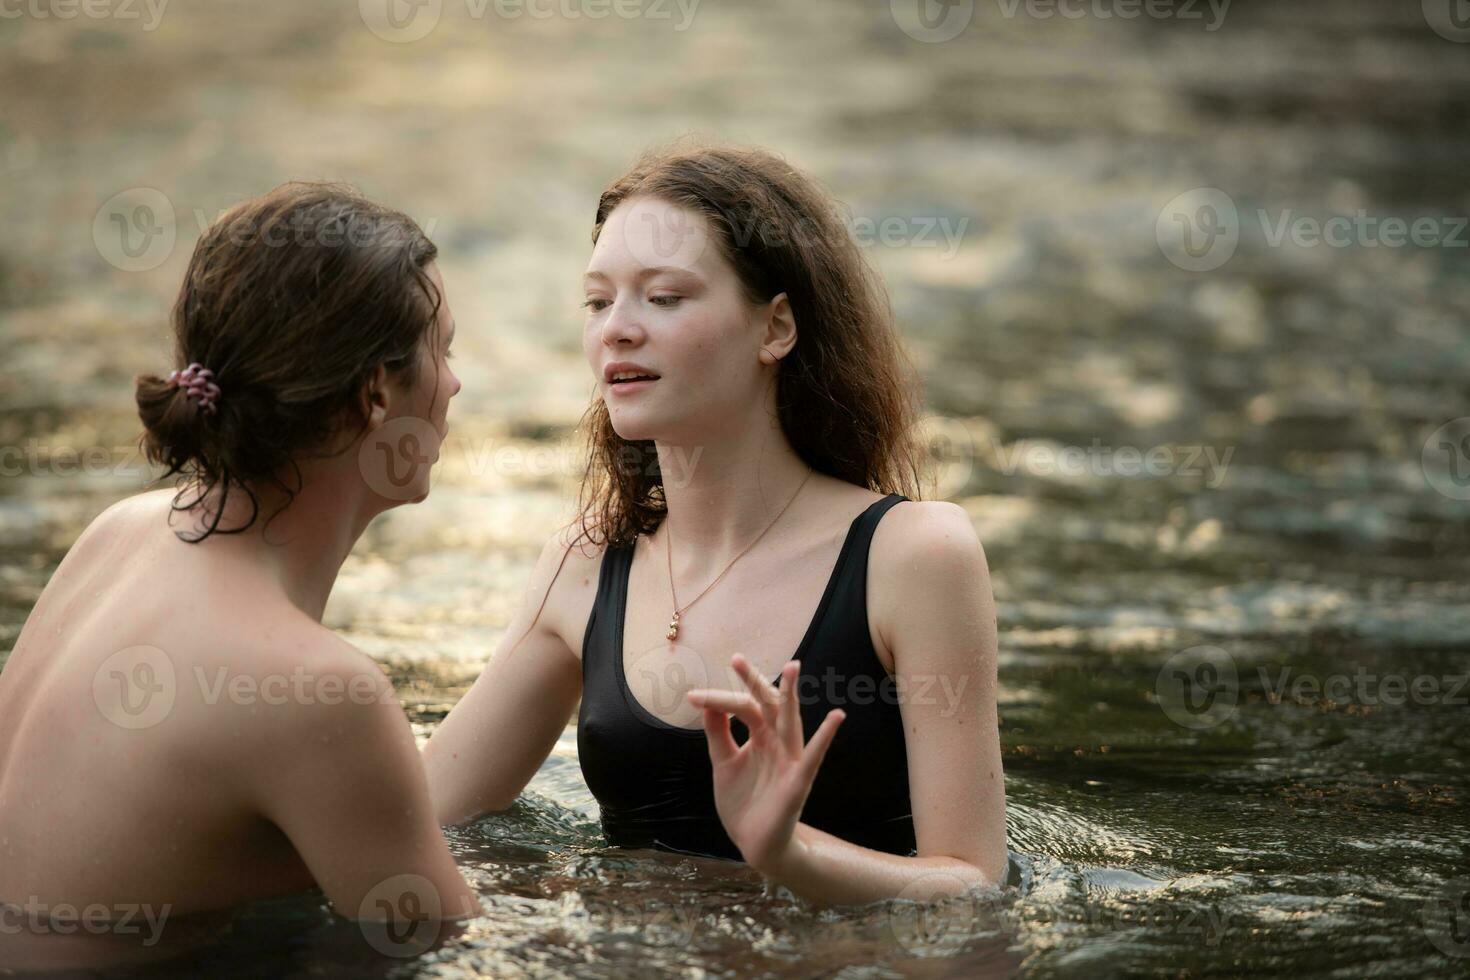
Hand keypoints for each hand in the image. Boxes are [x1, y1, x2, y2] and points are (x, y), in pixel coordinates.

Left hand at [685, 653, 845, 873]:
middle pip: (766, 704)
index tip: (693, 696)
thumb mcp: (723, 761)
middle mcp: (776, 741)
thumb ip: (718, 733)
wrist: (753, 842)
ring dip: (791, 695)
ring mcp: (789, 759)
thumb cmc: (743, 800)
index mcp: (759, 735)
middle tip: (736, 660)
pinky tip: (836, 717)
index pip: (742, 707)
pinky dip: (825, 737)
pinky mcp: (798, 782)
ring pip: (791, 721)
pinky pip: (813, 757)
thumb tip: (705, 701)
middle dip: (753, 682)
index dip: (719, 700)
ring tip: (793, 667)